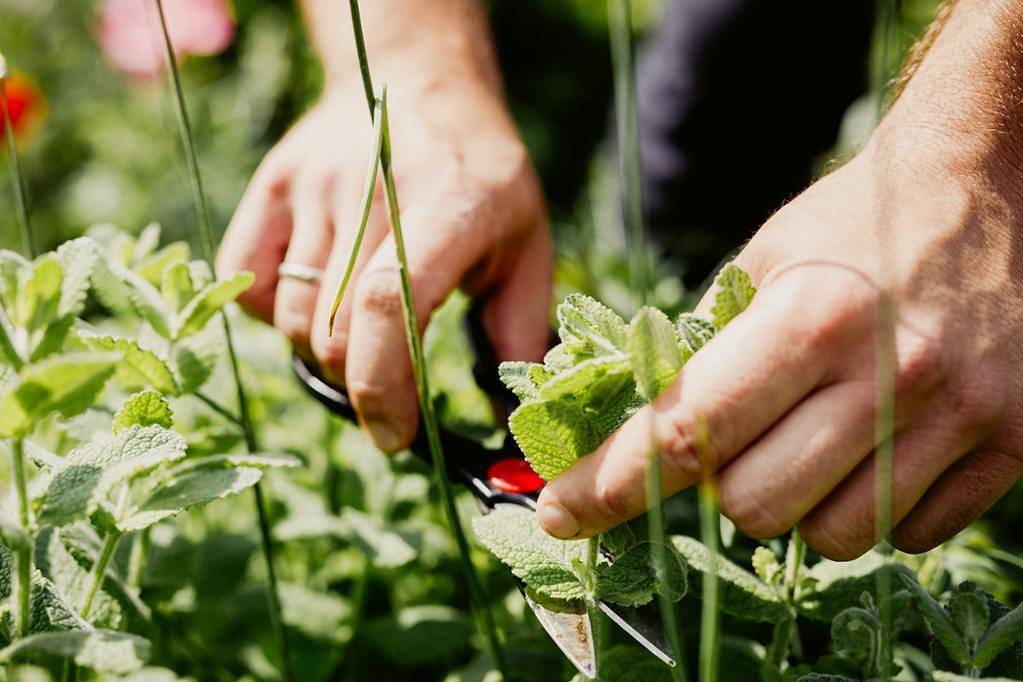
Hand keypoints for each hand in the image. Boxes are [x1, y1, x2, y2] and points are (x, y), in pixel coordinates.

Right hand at [217, 76, 551, 452]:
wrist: (418, 81)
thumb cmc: (482, 175)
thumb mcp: (527, 243)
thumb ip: (520, 328)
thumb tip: (509, 416)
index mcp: (450, 207)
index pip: (388, 308)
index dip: (383, 387)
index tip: (394, 436)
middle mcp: (373, 191)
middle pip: (334, 331)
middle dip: (360, 386)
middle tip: (389, 390)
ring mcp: (314, 185)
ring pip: (293, 318)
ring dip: (324, 356)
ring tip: (361, 340)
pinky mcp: (272, 185)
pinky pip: (248, 282)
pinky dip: (277, 316)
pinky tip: (319, 301)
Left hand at [535, 119, 1022, 557]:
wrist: (993, 190)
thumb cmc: (857, 223)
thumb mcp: (764, 258)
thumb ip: (703, 344)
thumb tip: (634, 428)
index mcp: (812, 316)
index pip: (684, 431)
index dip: (609, 486)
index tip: (561, 514)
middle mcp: (890, 373)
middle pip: (752, 506)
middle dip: (718, 491)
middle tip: (732, 445)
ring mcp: (959, 417)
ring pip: (829, 537)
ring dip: (795, 506)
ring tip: (811, 442)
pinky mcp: (1013, 446)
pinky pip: (907, 536)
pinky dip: (870, 511)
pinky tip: (875, 452)